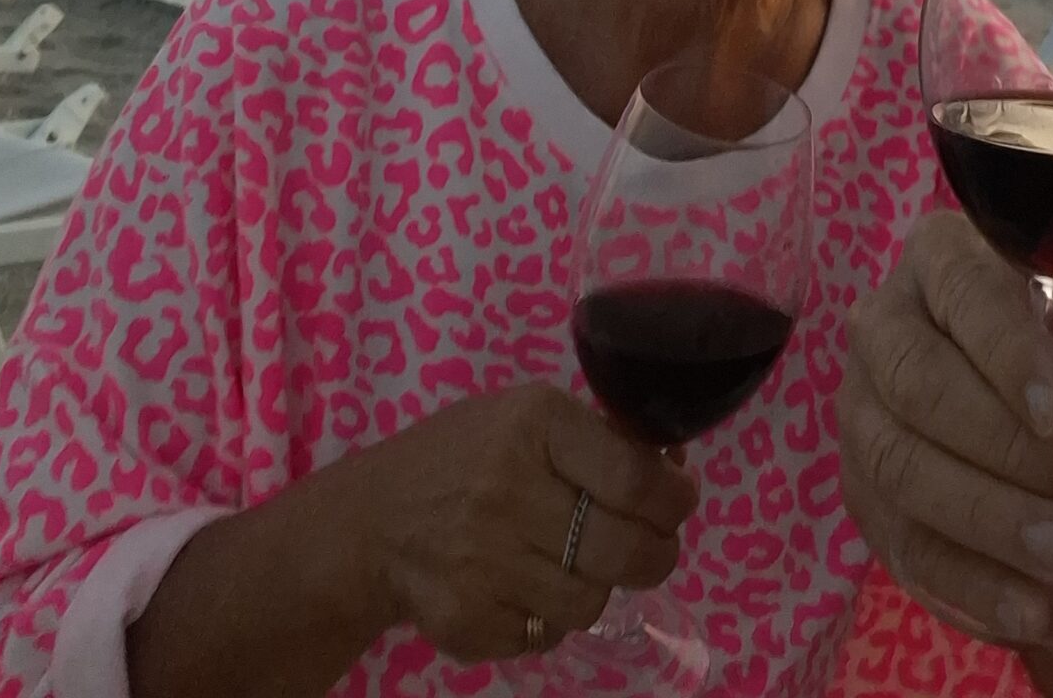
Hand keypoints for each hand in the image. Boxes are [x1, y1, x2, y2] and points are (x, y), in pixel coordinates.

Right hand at [342, 381, 698, 661]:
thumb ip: (599, 439)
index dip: (673, 496)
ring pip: (591, 601)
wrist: (374, 520)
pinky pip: (546, 636)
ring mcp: (485, 565)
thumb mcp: (528, 417)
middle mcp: (508, 493)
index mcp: (533, 425)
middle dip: (657, 552)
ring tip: (583, 562)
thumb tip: (673, 467)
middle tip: (655, 545)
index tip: (679, 499)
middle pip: (624, 548)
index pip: (633, 476)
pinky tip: (529, 585)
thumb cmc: (466, 454)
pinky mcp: (469, 623)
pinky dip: (551, 617)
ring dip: (601, 585)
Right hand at [840, 212, 1052, 644]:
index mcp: (940, 261)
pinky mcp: (859, 494)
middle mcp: (880, 326)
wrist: (1031, 432)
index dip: (1009, 352)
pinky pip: (903, 547)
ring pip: (901, 467)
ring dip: (989, 519)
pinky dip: (973, 584)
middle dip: (1006, 448)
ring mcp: (859, 412)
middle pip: (917, 384)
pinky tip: (1033, 608)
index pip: (963, 292)